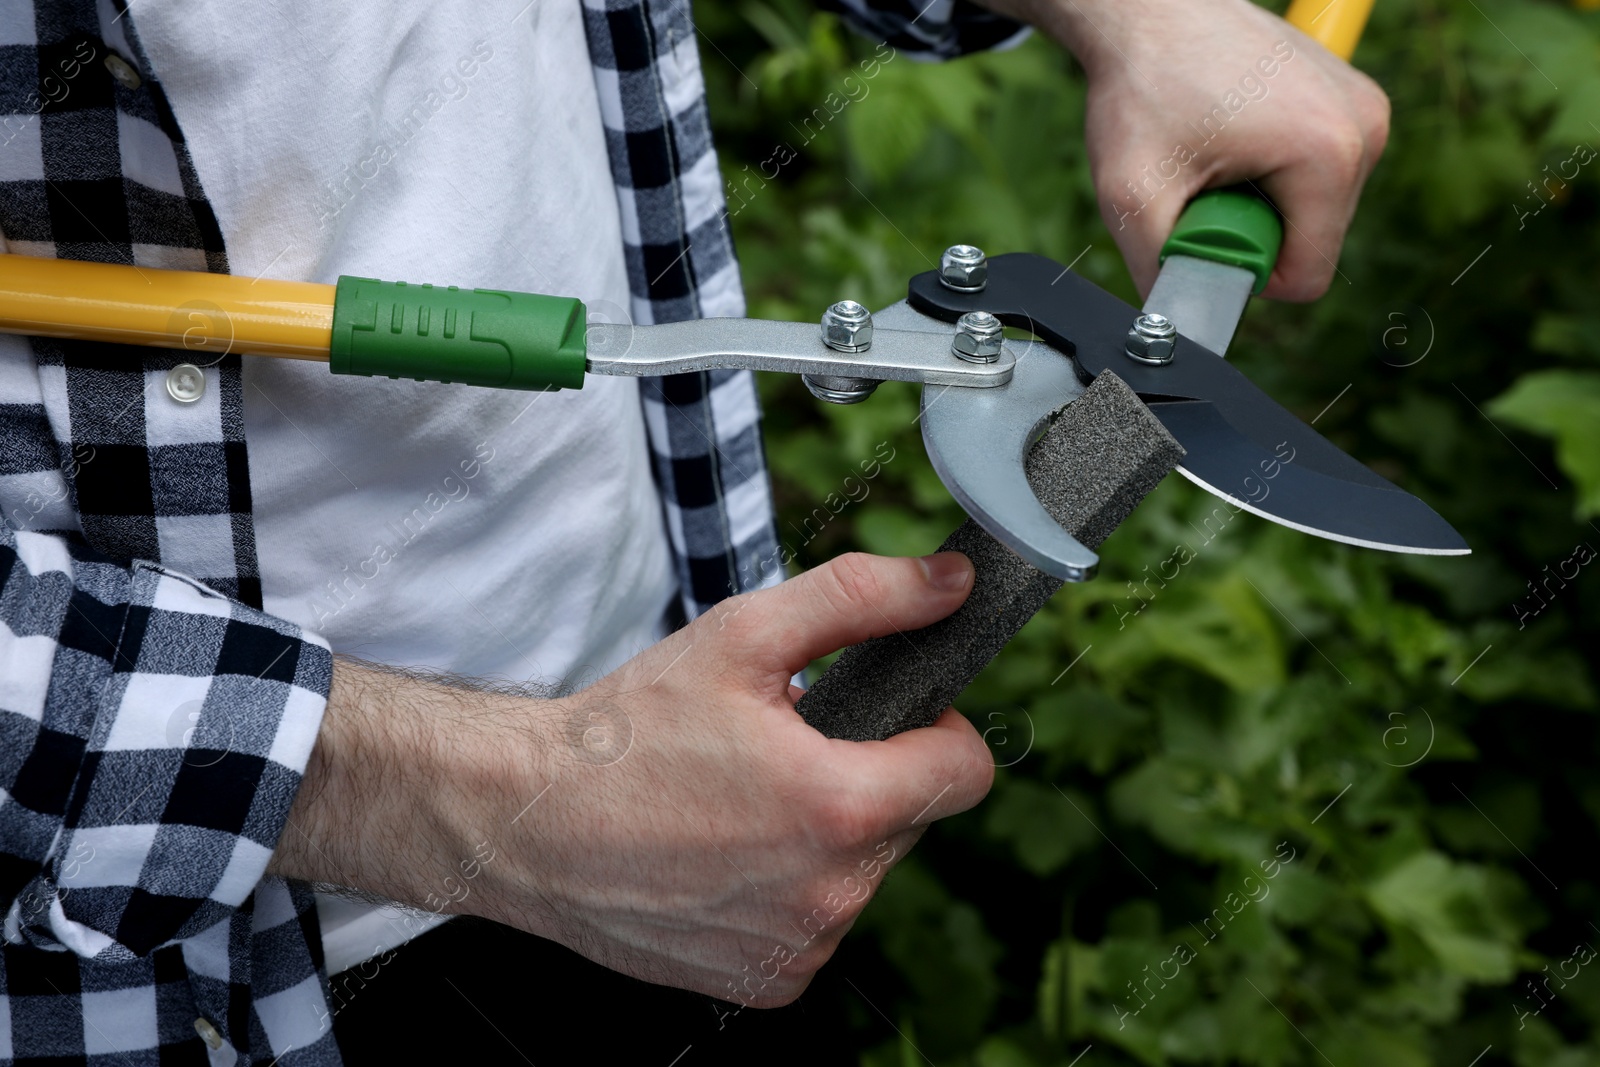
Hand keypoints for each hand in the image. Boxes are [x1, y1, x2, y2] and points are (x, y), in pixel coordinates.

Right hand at [271, 552, 992, 1006]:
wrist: (527, 822)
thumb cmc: (625, 733)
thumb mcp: (743, 637)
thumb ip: (861, 598)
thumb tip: (950, 584)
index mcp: (839, 808)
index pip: (965, 772)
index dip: (937, 728)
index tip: (889, 714)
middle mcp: (829, 895)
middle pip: (912, 820)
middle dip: (868, 776)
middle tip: (785, 749)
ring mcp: (798, 948)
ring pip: (863, 873)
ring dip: (827, 834)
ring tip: (744, 800)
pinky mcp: (766, 983)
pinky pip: (817, 924)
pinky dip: (789, 887)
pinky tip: (726, 854)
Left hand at [979, 0, 1389, 300]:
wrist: (1149, 10)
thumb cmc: (1142, 86)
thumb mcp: (1134, 196)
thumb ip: (1160, 272)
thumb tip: (1174, 331)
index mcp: (1327, 155)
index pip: (1308, 277)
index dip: (1246, 275)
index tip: (1203, 229)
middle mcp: (1364, 128)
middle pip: (1314, 244)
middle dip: (1251, 234)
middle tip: (1202, 184)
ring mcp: (1365, 110)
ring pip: (1315, 212)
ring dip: (1259, 204)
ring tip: (1216, 156)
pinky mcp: (1352, 101)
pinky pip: (1317, 176)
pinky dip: (1272, 174)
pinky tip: (1233, 138)